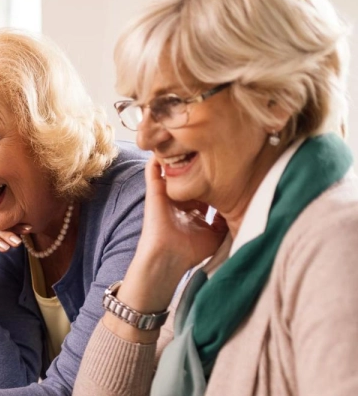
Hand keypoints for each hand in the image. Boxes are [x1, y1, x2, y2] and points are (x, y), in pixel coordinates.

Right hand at [114, 158, 229, 317]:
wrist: (168, 257)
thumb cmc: (190, 251)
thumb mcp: (217, 234)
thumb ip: (227, 220)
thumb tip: (243, 206)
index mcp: (193, 210)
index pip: (204, 188)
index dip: (215, 177)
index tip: (229, 164)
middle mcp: (179, 200)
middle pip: (189, 175)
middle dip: (198, 162)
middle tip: (212, 143)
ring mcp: (166, 195)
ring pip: (171, 170)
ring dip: (177, 155)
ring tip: (188, 138)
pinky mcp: (154, 192)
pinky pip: (153, 171)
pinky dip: (157, 158)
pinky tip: (166, 144)